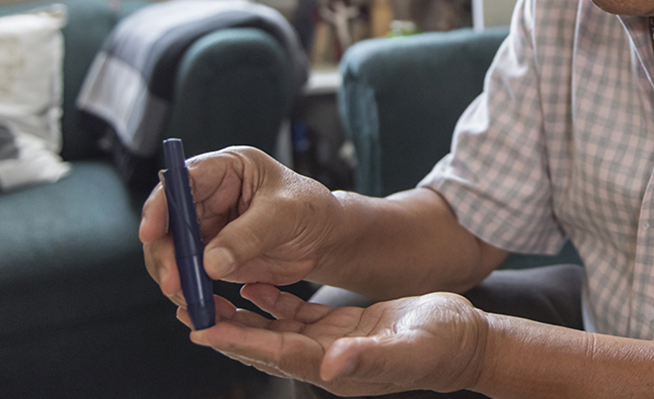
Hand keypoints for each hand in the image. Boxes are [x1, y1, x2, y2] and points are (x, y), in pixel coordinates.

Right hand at [140, 146, 340, 306]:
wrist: (325, 239)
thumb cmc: (311, 211)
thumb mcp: (286, 215)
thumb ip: (249, 235)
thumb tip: (210, 262)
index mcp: (226, 169)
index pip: (181, 181)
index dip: (161, 205)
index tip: (151, 232)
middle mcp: (208, 196)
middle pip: (166, 222)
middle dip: (165, 254)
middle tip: (174, 282)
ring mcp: (206, 227)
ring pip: (171, 252)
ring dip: (175, 277)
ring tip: (192, 300)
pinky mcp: (209, 255)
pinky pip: (188, 274)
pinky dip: (190, 292)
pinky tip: (203, 307)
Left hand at [188, 284, 488, 396]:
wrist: (466, 341)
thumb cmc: (443, 344)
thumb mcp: (410, 348)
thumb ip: (371, 357)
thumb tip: (332, 363)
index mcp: (337, 369)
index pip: (277, 354)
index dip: (240, 341)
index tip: (203, 329)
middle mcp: (327, 361)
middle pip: (264, 345)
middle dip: (225, 328)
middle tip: (187, 309)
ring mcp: (331, 346)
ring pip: (273, 330)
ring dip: (240, 315)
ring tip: (206, 296)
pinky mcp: (340, 330)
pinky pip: (295, 317)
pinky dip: (272, 301)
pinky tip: (253, 284)